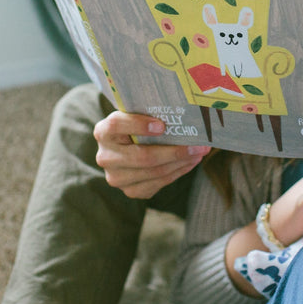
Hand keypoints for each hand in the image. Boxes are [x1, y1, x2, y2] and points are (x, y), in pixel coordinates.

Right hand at [93, 111, 210, 198]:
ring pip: (154, 172)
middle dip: (175, 151)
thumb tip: (182, 113)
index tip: (162, 125)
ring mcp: (116, 177)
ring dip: (181, 162)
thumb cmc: (134, 127)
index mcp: (103, 132)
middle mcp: (105, 157)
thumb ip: (148, 112)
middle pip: (143, 156)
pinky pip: (158, 183)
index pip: (117, 125)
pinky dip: (178, 172)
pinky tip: (190, 162)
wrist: (124, 150)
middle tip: (199, 145)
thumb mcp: (134, 115)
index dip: (139, 125)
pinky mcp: (130, 191)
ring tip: (199, 153)